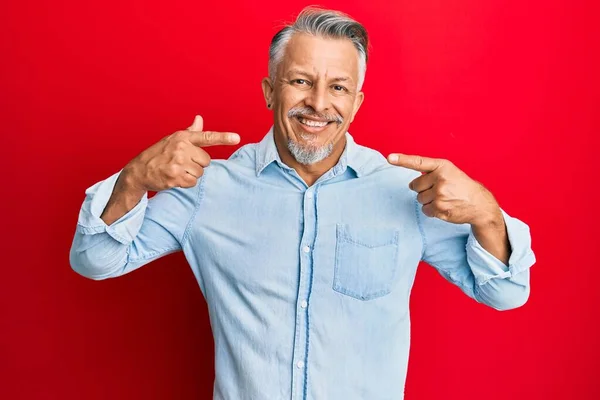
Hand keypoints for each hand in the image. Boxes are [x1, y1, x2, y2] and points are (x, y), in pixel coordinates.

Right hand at [122, 115, 239, 192]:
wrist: (139, 170)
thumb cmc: (159, 153)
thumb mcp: (173, 139)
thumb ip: (190, 132)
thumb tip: (199, 119)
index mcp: (183, 137)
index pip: (206, 136)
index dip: (223, 137)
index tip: (237, 138)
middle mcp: (181, 148)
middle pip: (206, 161)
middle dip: (197, 164)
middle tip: (182, 163)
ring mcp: (178, 163)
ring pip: (200, 173)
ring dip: (191, 174)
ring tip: (177, 170)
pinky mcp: (175, 176)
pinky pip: (193, 182)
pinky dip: (186, 183)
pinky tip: (175, 178)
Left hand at [387, 153, 501, 226]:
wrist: (479, 204)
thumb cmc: (462, 186)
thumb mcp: (450, 172)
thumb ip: (432, 173)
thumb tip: (412, 184)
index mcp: (442, 166)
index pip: (419, 162)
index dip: (402, 160)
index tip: (389, 157)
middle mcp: (440, 178)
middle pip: (415, 186)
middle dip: (423, 189)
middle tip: (439, 190)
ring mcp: (440, 194)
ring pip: (419, 199)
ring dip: (428, 200)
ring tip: (444, 198)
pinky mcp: (440, 208)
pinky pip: (425, 210)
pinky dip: (432, 210)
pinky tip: (444, 207)